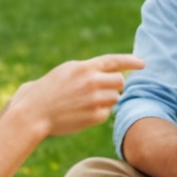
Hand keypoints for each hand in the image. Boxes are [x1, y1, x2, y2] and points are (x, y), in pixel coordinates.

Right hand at [11, 54, 142, 137]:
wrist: (33, 113)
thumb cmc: (47, 91)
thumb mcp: (66, 71)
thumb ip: (89, 70)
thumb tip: (114, 73)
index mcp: (84, 67)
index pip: (114, 61)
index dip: (130, 61)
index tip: (143, 63)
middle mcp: (92, 81)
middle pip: (120, 81)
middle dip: (116, 86)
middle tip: (105, 90)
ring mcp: (94, 99)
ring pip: (115, 98)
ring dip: (107, 100)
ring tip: (87, 102)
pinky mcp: (95, 116)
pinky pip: (107, 113)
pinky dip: (99, 113)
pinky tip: (83, 112)